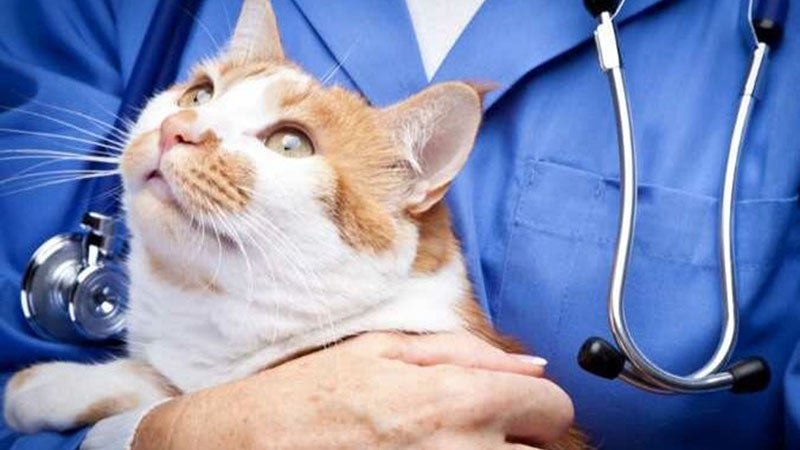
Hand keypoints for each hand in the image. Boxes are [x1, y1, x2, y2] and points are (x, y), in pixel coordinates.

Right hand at [131, 332, 573, 449]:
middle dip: (518, 439)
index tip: (512, 410)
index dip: (534, 405)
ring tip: (443, 448)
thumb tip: (532, 366)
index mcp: (458, 399)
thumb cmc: (309, 396)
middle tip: (471, 432)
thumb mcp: (382, 351)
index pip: (553, 407)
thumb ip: (466, 351)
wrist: (247, 449)